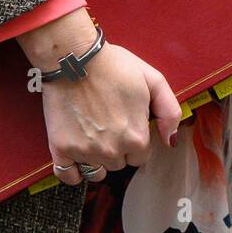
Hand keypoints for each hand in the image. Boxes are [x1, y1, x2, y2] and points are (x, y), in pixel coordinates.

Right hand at [39, 42, 182, 186]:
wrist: (74, 56)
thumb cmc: (114, 65)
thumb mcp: (152, 79)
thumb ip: (170, 112)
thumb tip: (171, 141)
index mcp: (136, 137)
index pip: (140, 156)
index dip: (134, 138)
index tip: (125, 121)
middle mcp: (112, 151)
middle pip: (119, 164)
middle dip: (116, 147)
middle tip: (107, 120)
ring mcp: (85, 152)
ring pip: (96, 171)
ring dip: (96, 158)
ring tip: (91, 132)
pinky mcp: (60, 148)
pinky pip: (68, 176)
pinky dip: (72, 170)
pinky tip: (76, 152)